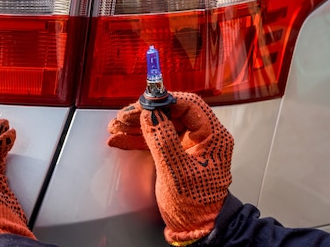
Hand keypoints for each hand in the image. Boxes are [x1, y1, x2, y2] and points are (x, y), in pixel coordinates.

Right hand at [109, 93, 233, 244]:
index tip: (143, 104)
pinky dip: (138, 138)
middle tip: (123, 116)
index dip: (164, 101)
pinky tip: (121, 138)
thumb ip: (163, 140)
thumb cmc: (196, 206)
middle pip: (171, 112)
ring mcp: (189, 145)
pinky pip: (156, 138)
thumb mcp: (176, 172)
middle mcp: (203, 137)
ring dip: (137, 125)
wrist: (196, 228)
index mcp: (213, 137)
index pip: (189, 105)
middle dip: (145, 114)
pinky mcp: (176, 153)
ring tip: (116, 127)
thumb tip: (151, 115)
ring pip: (161, 124)